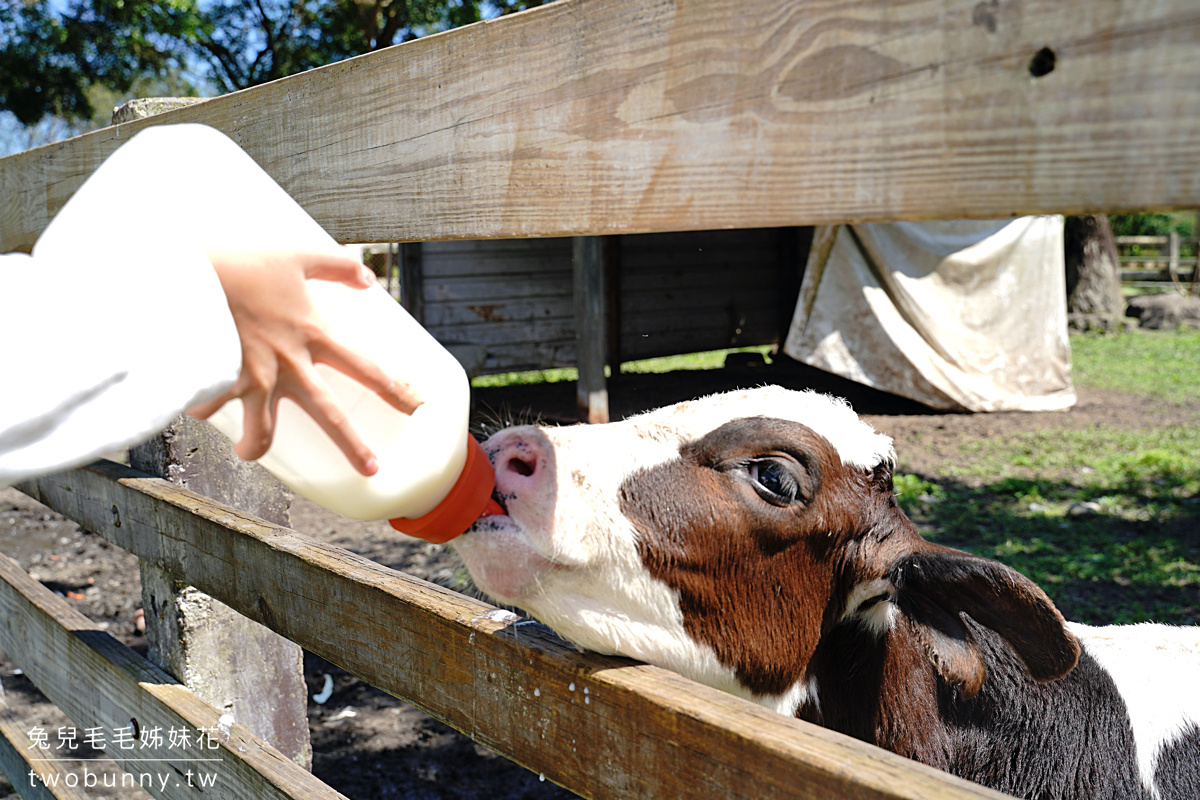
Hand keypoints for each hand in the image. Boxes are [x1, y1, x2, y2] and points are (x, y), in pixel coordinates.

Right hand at [188, 249, 421, 475]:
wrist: (185, 274)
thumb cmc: (242, 263)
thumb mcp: (296, 255)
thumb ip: (335, 265)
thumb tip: (367, 277)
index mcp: (314, 335)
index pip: (367, 369)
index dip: (396, 390)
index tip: (417, 408)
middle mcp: (289, 366)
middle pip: (330, 417)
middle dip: (354, 448)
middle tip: (371, 470)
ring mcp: (254, 380)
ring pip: (262, 433)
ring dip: (254, 446)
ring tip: (248, 450)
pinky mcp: (218, 384)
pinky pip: (211, 408)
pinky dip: (201, 404)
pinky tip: (193, 400)